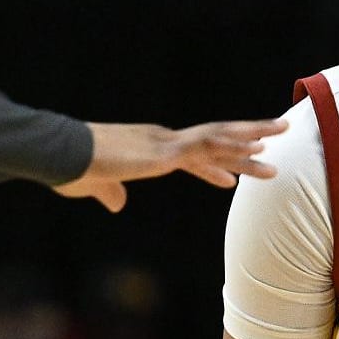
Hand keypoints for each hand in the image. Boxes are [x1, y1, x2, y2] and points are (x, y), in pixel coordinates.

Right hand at [56, 119, 287, 212]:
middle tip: (279, 134)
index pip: (191, 156)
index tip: (234, 178)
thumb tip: (118, 204)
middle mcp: (162, 140)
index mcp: (149, 148)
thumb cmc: (71, 168)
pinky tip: (254, 147)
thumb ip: (109, 193)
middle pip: (214, 140)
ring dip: (250, 140)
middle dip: (247, 139)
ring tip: (280, 138)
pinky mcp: (163, 152)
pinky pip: (206, 147)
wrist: (59, 154)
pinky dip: (231, 147)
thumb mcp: (94, 185)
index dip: (215, 167)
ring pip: (218, 139)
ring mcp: (165, 144)